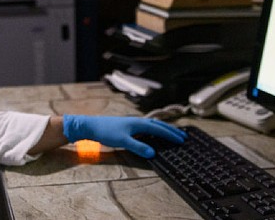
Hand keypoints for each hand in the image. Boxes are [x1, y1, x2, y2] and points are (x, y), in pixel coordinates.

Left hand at [62, 115, 186, 157]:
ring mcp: (133, 123)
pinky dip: (155, 130)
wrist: (91, 126)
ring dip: (164, 129)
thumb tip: (153, 153)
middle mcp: (138, 121)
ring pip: (153, 125)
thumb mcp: (122, 141)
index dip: (171, 135)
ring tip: (173, 134)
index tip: (182, 140)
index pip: (159, 129)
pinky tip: (154, 135)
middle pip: (159, 125)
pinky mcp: (128, 126)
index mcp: (139, 123)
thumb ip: (138, 147)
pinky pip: (147, 127)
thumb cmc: (106, 132)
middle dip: (171, 131)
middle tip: (183, 137)